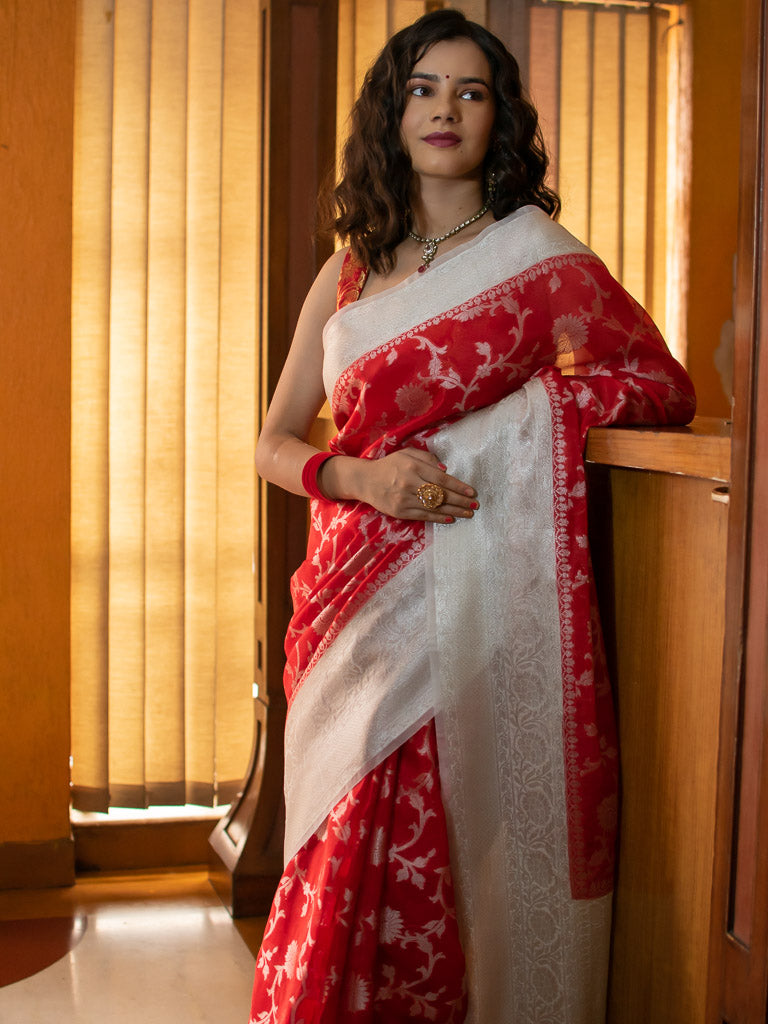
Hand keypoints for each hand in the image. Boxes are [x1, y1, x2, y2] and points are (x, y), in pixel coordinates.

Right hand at [337, 447, 477, 522]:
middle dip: (461, 500)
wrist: (366, 480)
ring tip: (468, 513)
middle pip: (441, 494)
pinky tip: (450, 518)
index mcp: (413, 466)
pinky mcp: (400, 511)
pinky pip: (423, 515)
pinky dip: (438, 517)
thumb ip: (427, 458)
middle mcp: (409, 483)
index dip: (459, 486)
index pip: (441, 479)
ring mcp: (404, 499)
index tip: (472, 491)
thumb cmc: (390, 465)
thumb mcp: (407, 453)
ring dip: (454, 511)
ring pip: (434, 507)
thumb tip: (446, 470)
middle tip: (475, 504)